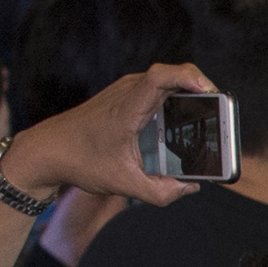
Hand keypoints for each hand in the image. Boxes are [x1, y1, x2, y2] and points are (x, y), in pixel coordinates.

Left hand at [0, 64, 225, 211]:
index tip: (209, 90)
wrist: (47, 150)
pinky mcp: (125, 96)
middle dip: (202, 90)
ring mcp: (126, 90)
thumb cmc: (80, 162)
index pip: (160, 77)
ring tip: (208, 119)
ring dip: (189, 95)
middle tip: (220, 114)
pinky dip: (175, 100)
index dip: (188, 76)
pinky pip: (157, 90)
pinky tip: (183, 122)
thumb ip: (161, 192)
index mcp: (127, 108)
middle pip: (173, 75)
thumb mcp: (123, 184)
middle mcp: (127, 92)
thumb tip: (190, 187)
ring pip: (167, 81)